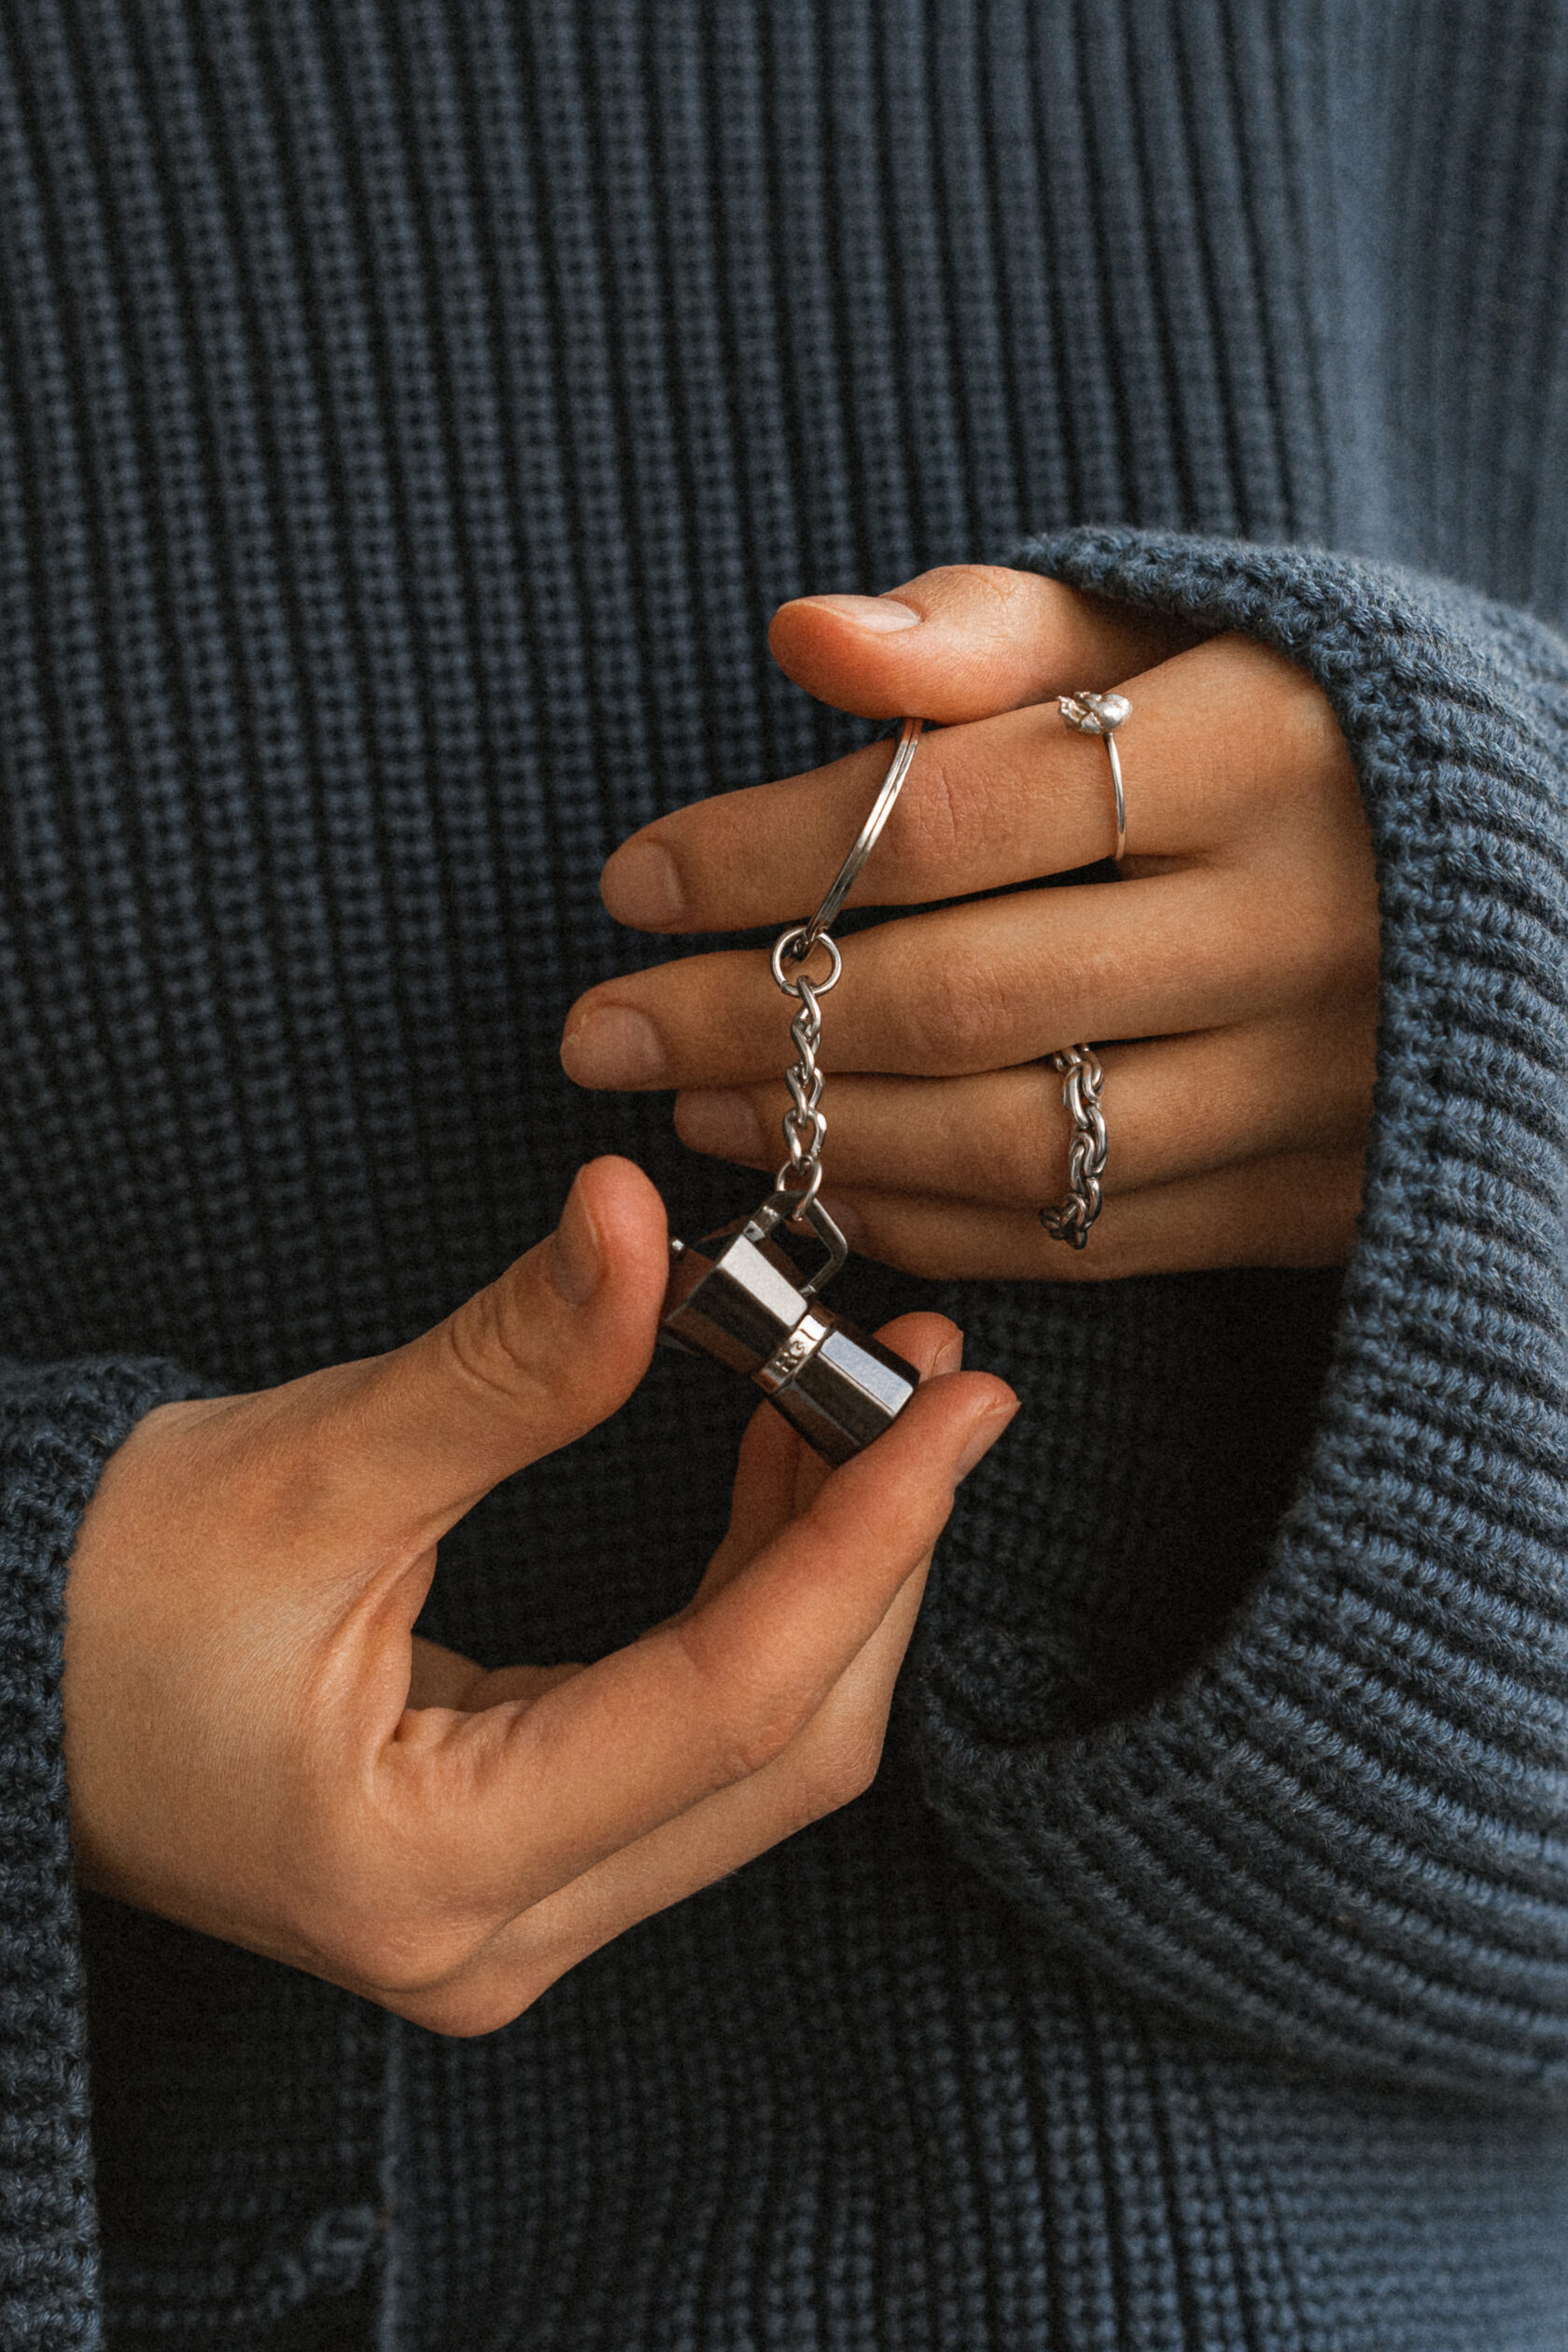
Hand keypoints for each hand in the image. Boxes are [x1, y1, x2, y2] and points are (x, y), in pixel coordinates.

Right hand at [62, 1156, 1014, 2034]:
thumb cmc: (97, 1595)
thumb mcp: (309, 1468)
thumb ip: (505, 1364)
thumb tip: (641, 1224)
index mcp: (433, 1866)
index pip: (733, 1705)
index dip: (867, 1540)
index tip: (961, 1405)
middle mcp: (496, 1933)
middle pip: (780, 1753)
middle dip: (874, 1557)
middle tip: (934, 1383)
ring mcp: (512, 1916)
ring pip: (757, 1756)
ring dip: (828, 1576)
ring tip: (877, 1403)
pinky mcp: (515, 1862)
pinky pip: (697, 1742)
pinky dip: (756, 1607)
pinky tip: (783, 1475)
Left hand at [560, 568, 1379, 1277]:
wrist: (1533, 881)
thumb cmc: (1304, 730)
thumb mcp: (1176, 632)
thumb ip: (997, 629)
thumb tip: (806, 638)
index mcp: (1266, 750)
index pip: (954, 816)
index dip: (766, 855)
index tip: (630, 880)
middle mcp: (1301, 929)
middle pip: (963, 994)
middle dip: (748, 1021)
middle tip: (600, 1031)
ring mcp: (1317, 1087)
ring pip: (1014, 1139)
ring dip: (818, 1135)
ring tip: (692, 1112)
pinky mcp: (1317, 1202)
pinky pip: (1085, 1239)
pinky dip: (933, 1223)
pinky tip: (823, 1186)